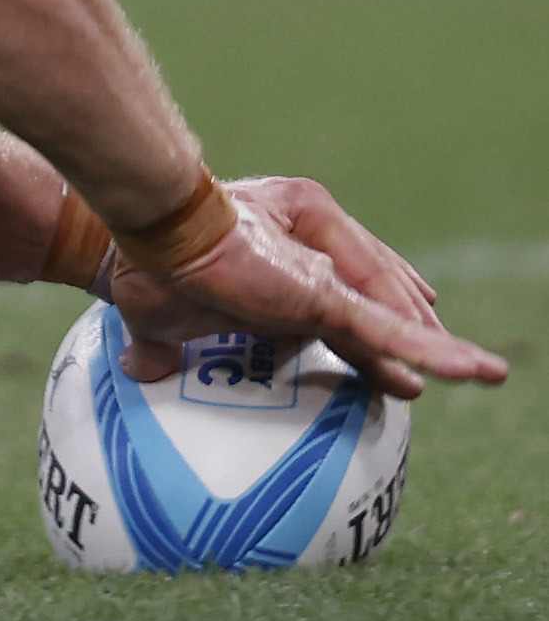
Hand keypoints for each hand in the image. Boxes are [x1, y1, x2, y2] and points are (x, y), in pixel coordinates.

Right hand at [110, 175, 506, 399]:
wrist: (144, 249)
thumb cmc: (145, 271)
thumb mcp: (156, 320)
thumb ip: (159, 347)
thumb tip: (137, 368)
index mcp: (279, 268)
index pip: (339, 301)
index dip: (374, 325)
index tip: (399, 359)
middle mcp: (311, 259)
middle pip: (376, 304)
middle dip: (415, 333)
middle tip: (450, 365)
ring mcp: (323, 278)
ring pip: (391, 320)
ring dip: (436, 347)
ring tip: (482, 371)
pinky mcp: (326, 296)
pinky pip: (389, 332)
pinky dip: (433, 352)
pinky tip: (473, 369)